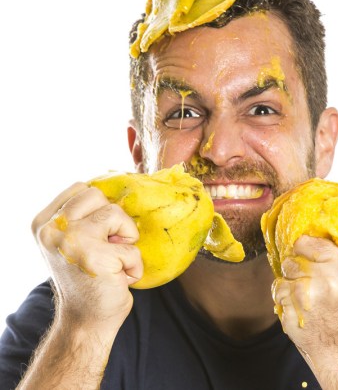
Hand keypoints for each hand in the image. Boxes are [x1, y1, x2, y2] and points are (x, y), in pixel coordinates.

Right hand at [32, 182, 142, 332]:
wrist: (86, 321)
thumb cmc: (87, 276)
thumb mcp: (74, 240)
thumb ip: (83, 214)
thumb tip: (116, 177)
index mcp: (44, 222)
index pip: (81, 188)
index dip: (100, 204)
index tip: (104, 227)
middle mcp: (52, 229)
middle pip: (97, 195)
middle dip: (113, 219)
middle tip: (109, 246)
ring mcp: (71, 241)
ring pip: (116, 214)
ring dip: (126, 240)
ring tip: (114, 261)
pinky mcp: (94, 257)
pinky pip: (131, 248)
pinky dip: (134, 265)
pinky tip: (119, 279)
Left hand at [272, 203, 337, 372]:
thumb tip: (330, 205)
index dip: (329, 209)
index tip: (319, 211)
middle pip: (305, 240)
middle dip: (301, 255)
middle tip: (314, 274)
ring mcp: (327, 281)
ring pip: (289, 261)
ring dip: (292, 276)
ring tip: (308, 291)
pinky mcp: (304, 296)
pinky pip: (279, 282)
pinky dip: (283, 293)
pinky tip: (299, 304)